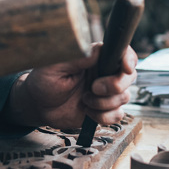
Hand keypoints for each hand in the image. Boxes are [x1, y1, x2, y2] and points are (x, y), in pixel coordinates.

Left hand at [4, 42, 136, 129]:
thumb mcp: (54, 66)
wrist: (39, 106)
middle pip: (129, 76)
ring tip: (84, 99)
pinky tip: (87, 112)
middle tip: (94, 87)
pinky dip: (103, 116)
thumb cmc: (44, 81)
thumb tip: (95, 52)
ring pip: (124, 97)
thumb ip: (75, 58)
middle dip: (115, 85)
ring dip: (104, 102)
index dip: (129, 59)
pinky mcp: (104, 109)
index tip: (125, 68)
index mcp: (95, 58)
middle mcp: (104, 73)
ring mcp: (106, 92)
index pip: (121, 52)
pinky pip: (117, 114)